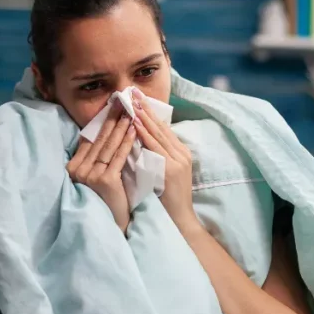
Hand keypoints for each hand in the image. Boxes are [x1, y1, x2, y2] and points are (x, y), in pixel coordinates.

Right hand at [67, 100, 136, 231]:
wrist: (113, 225)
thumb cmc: (108, 200)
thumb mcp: (98, 177)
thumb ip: (97, 159)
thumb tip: (105, 132)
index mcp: (74, 167)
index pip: (90, 139)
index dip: (103, 122)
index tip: (114, 106)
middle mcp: (78, 170)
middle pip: (99, 139)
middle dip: (113, 119)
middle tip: (123, 101)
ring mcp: (90, 175)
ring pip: (109, 145)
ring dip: (121, 126)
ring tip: (131, 112)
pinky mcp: (104, 181)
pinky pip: (118, 157)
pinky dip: (127, 142)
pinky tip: (134, 130)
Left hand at [130, 91, 197, 231]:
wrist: (181, 221)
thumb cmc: (168, 202)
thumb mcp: (164, 175)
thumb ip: (157, 159)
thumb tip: (139, 144)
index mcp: (180, 154)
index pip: (163, 129)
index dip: (150, 113)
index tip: (137, 99)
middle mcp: (182, 154)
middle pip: (161, 126)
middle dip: (146, 108)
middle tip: (132, 92)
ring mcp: (178, 160)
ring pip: (158, 133)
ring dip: (143, 116)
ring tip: (131, 102)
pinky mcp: (173, 168)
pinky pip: (155, 147)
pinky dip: (144, 133)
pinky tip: (134, 122)